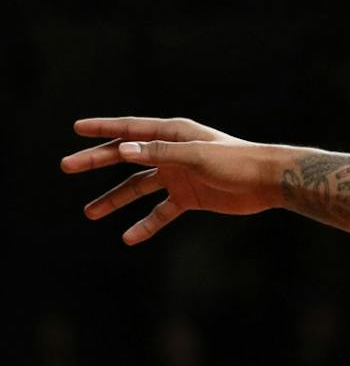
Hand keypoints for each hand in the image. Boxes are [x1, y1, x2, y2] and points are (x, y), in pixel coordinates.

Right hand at [62, 117, 277, 243]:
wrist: (268, 181)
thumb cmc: (236, 160)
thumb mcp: (196, 156)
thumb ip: (160, 153)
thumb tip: (123, 150)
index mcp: (174, 134)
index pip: (131, 130)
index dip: (103, 129)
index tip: (76, 128)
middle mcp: (172, 153)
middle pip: (126, 157)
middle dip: (96, 161)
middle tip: (66, 165)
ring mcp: (179, 176)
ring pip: (139, 187)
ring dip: (115, 199)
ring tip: (89, 212)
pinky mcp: (190, 197)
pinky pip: (161, 212)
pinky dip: (146, 223)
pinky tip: (129, 237)